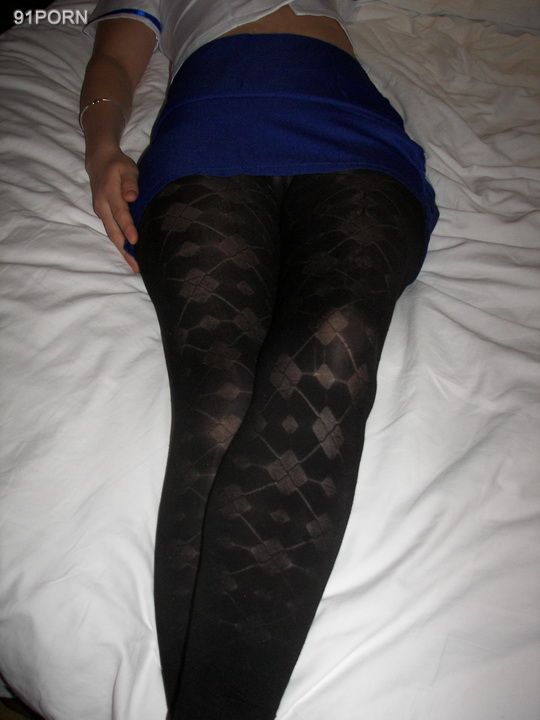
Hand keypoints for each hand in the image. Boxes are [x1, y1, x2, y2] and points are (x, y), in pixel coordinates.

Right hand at [86, 146, 140, 272]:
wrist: (98, 161)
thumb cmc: (118, 165)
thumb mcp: (127, 168)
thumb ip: (131, 182)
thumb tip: (132, 197)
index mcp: (109, 193)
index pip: (120, 213)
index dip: (127, 228)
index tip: (135, 241)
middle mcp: (102, 205)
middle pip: (113, 231)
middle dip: (125, 250)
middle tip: (136, 266)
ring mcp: (101, 211)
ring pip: (111, 234)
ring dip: (122, 250)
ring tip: (134, 265)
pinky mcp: (103, 215)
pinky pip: (112, 231)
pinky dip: (120, 244)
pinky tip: (129, 253)